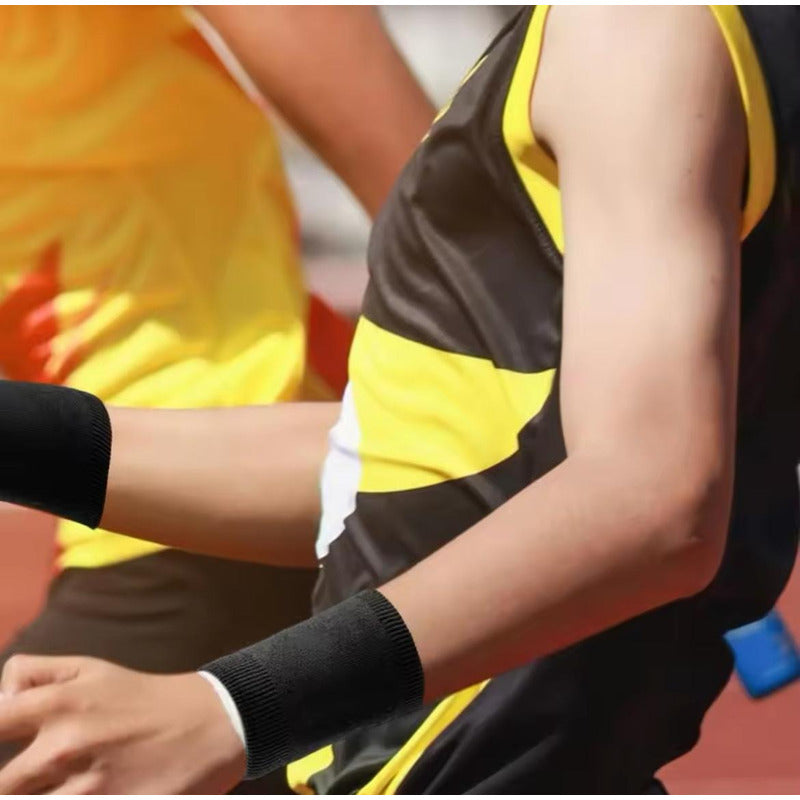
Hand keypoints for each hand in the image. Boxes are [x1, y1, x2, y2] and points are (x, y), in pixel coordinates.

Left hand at [0, 655, 245, 793]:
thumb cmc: (144, 698)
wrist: (212, 724)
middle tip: (38, 776)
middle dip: (16, 784)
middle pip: (2, 787)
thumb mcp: (91, 668)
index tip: (7, 747)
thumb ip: (33, 676)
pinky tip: (87, 792)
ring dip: (45, 794)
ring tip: (70, 782)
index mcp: (58, 705)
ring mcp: (88, 789)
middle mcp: (64, 747)